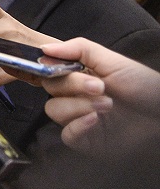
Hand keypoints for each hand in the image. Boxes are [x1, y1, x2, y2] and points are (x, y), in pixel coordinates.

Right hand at [39, 38, 159, 150]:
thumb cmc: (145, 87)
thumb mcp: (114, 61)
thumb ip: (79, 49)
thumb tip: (44, 48)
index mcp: (80, 74)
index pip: (50, 68)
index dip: (50, 66)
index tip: (60, 66)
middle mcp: (76, 95)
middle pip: (50, 88)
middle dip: (72, 85)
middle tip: (99, 86)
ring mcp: (80, 117)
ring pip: (54, 110)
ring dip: (77, 105)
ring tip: (107, 104)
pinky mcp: (87, 140)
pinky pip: (67, 134)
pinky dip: (77, 126)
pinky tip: (95, 119)